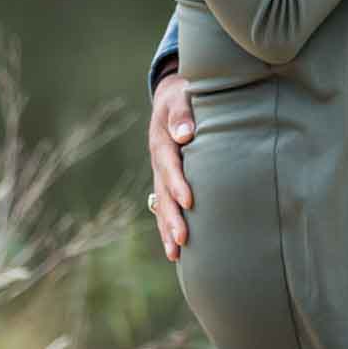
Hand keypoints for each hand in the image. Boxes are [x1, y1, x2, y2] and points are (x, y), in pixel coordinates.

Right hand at [148, 70, 195, 260]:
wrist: (173, 96)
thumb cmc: (184, 96)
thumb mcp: (181, 96)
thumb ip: (182, 113)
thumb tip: (185, 134)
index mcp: (163, 140)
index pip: (169, 163)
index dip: (177, 181)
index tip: (188, 200)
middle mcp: (159, 160)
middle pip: (163, 191)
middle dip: (172, 215)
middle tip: (182, 238)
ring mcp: (160, 173)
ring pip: (161, 204)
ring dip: (167, 227)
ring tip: (174, 252)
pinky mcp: (166, 182)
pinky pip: (164, 207)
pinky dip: (167, 227)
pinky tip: (174, 252)